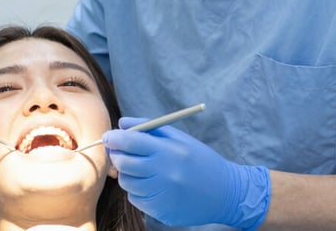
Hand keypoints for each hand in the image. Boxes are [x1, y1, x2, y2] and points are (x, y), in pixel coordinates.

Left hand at [104, 117, 270, 229]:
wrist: (226, 193)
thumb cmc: (200, 160)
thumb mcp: (179, 138)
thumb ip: (149, 127)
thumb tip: (121, 124)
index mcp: (169, 151)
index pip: (130, 142)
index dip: (114, 138)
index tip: (109, 137)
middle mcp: (164, 174)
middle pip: (123, 163)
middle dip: (117, 155)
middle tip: (120, 152)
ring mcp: (162, 195)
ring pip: (126, 182)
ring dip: (127, 174)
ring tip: (141, 169)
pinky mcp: (161, 211)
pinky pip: (135, 199)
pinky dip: (137, 190)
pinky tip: (152, 185)